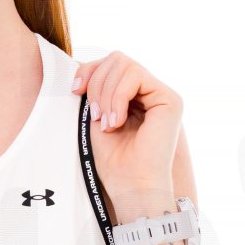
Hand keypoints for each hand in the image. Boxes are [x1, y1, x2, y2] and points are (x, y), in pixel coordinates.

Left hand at [69, 49, 180, 195]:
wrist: (131, 186)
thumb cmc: (114, 161)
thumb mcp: (96, 116)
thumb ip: (96, 89)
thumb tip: (82, 63)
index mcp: (133, 95)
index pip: (110, 64)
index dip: (89, 71)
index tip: (75, 92)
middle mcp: (149, 92)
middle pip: (116, 59)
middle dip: (96, 84)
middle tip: (95, 116)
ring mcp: (161, 94)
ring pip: (124, 64)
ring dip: (106, 93)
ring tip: (106, 123)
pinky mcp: (170, 99)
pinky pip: (135, 75)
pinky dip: (118, 97)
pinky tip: (117, 121)